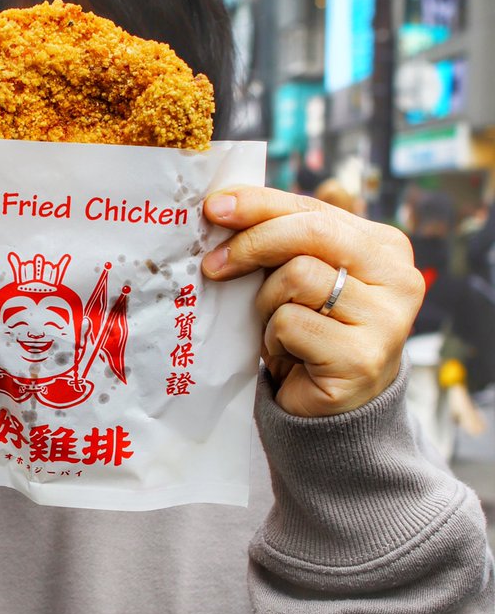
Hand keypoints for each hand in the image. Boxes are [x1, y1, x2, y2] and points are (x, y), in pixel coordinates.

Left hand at [201, 187, 423, 416]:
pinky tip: (288, 354)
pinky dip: (274, 338)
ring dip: (267, 303)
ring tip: (276, 327)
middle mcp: (399, 278)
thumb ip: (280, 237)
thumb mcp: (300, 274)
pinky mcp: (362, 358)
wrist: (332, 410)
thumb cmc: (311, 332)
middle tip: (214, 264)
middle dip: (254, 242)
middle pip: (311, 233)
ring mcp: (387, 320)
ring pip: (297, 277)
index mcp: (385, 247)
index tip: (215, 207)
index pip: (315, 209)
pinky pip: (291, 323)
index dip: (261, 204)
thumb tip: (224, 202)